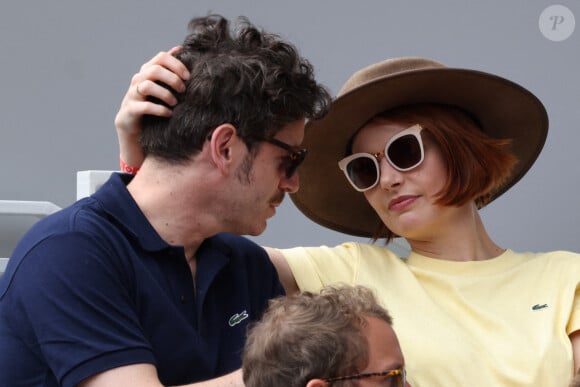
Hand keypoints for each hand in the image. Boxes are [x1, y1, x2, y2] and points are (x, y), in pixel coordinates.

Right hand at [115, 46, 189, 167]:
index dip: (176, 64)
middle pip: (154, 70)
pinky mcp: (130, 110)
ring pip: (147, 86)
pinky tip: (169, 113)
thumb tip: (179, 48)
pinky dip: (159, 109)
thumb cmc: (153, 104)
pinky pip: (144, 106)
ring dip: (165, 94)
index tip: (188, 76)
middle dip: (172, 79)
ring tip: (175, 103)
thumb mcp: (162, 86)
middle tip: (183, 90)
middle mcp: (138, 80)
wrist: (135, 128)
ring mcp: (132, 95)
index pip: (161, 57)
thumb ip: (169, 69)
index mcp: (147, 71)